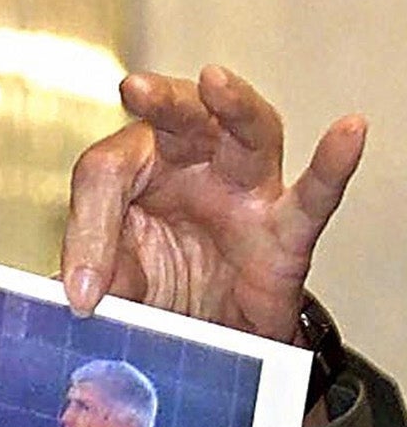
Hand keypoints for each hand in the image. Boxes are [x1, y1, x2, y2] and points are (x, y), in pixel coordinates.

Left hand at [60, 65, 365, 341]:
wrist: (207, 344)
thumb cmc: (160, 293)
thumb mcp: (114, 281)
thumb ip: (94, 275)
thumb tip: (76, 292)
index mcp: (138, 173)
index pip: (106, 171)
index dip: (87, 230)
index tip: (83, 292)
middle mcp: (194, 169)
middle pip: (180, 119)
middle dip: (160, 101)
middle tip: (134, 88)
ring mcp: (245, 195)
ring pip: (248, 133)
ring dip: (233, 106)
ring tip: (214, 82)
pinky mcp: (285, 234)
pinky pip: (313, 196)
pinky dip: (333, 166)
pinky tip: (348, 131)